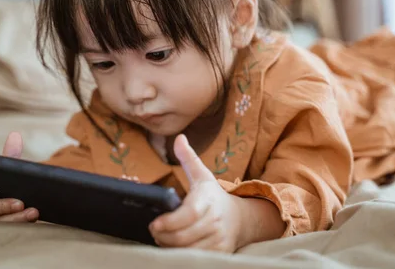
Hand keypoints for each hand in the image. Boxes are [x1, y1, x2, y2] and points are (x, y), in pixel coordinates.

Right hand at [0, 132, 38, 221]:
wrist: (22, 202)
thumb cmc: (7, 183)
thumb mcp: (8, 171)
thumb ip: (9, 156)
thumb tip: (15, 135)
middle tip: (19, 202)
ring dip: (11, 218)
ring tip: (31, 211)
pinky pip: (1, 232)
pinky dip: (17, 224)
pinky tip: (32, 218)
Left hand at [149, 135, 241, 251]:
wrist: (240, 218)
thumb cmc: (213, 196)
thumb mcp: (203, 176)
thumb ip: (188, 158)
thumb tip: (179, 137)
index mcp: (208, 199)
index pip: (188, 214)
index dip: (169, 222)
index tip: (154, 224)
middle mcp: (215, 220)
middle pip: (183, 236)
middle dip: (163, 236)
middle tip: (154, 231)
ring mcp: (219, 239)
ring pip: (187, 250)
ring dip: (169, 247)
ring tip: (161, 239)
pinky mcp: (220, 253)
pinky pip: (196, 258)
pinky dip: (181, 255)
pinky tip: (174, 248)